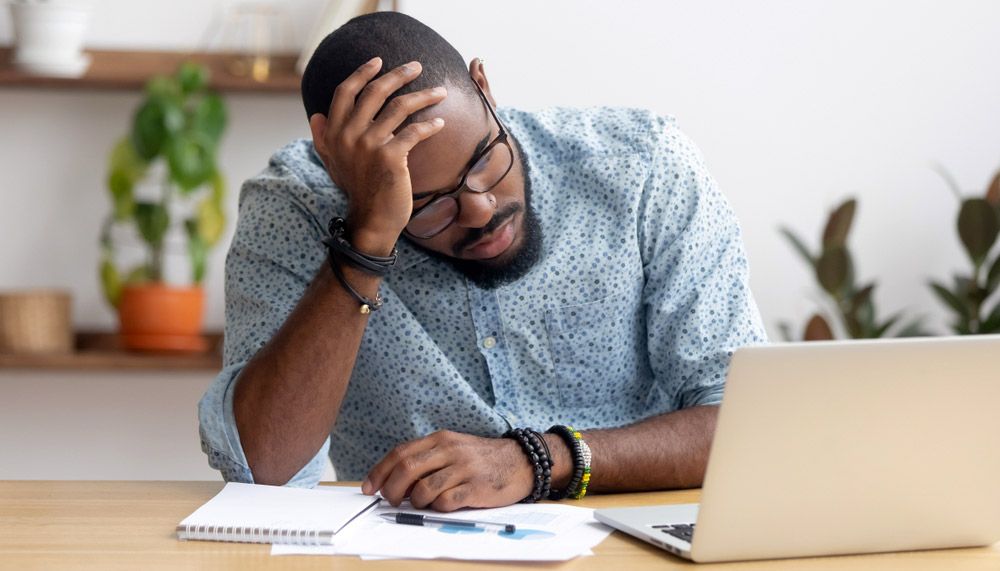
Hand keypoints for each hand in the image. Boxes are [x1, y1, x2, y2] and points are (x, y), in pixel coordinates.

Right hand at [308, 57, 447, 253]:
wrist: (371, 221)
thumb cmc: (357, 190)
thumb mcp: (333, 162)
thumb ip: (324, 138)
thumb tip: (315, 115)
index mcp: (334, 132)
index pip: (345, 92)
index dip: (362, 73)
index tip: (379, 61)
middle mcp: (349, 135)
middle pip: (375, 92)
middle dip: (398, 75)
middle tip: (417, 66)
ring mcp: (369, 145)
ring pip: (399, 107)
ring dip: (424, 95)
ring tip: (440, 91)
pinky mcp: (391, 157)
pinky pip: (414, 131)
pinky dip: (430, 125)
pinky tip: (440, 122)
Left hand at [362, 430, 534, 511]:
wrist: (521, 461)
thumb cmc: (481, 458)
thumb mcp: (453, 448)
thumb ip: (427, 459)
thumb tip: (395, 481)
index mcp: (440, 439)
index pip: (400, 453)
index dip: (379, 471)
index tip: (368, 487)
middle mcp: (450, 450)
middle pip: (406, 469)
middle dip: (391, 489)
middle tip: (390, 500)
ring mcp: (463, 469)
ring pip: (423, 489)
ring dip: (415, 502)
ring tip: (420, 504)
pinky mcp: (475, 488)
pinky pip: (445, 502)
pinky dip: (437, 508)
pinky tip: (442, 505)